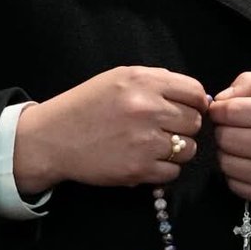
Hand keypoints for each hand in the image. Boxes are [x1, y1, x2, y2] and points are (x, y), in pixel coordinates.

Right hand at [14, 65, 208, 192]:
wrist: (54, 137)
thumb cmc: (86, 105)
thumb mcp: (118, 78)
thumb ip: (156, 82)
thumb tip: (196, 96)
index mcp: (143, 81)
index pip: (195, 91)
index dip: (196, 102)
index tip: (188, 109)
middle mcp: (147, 108)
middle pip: (194, 121)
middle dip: (184, 126)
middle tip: (166, 128)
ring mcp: (144, 140)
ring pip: (188, 148)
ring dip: (177, 149)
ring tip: (155, 145)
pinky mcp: (138, 169)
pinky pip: (173, 171)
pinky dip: (164, 169)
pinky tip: (146, 159)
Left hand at [209, 71, 250, 205]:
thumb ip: (250, 82)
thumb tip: (220, 99)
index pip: (231, 112)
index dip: (219, 109)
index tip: (222, 110)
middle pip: (225, 138)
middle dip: (222, 130)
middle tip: (232, 128)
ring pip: (226, 163)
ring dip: (226, 152)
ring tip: (239, 145)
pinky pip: (235, 185)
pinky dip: (234, 173)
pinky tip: (247, 163)